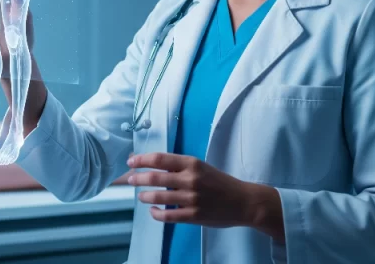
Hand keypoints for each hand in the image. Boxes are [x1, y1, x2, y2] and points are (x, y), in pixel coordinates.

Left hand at [126, 153, 284, 240]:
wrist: (244, 202)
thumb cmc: (221, 183)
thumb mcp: (202, 168)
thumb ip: (181, 167)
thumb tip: (155, 167)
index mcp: (192, 163)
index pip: (160, 159)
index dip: (142, 159)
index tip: (131, 161)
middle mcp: (190, 179)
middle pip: (155, 177)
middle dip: (137, 177)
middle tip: (130, 178)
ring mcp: (191, 199)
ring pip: (159, 196)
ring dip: (145, 195)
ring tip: (141, 195)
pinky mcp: (193, 216)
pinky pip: (167, 215)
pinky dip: (156, 213)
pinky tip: (153, 210)